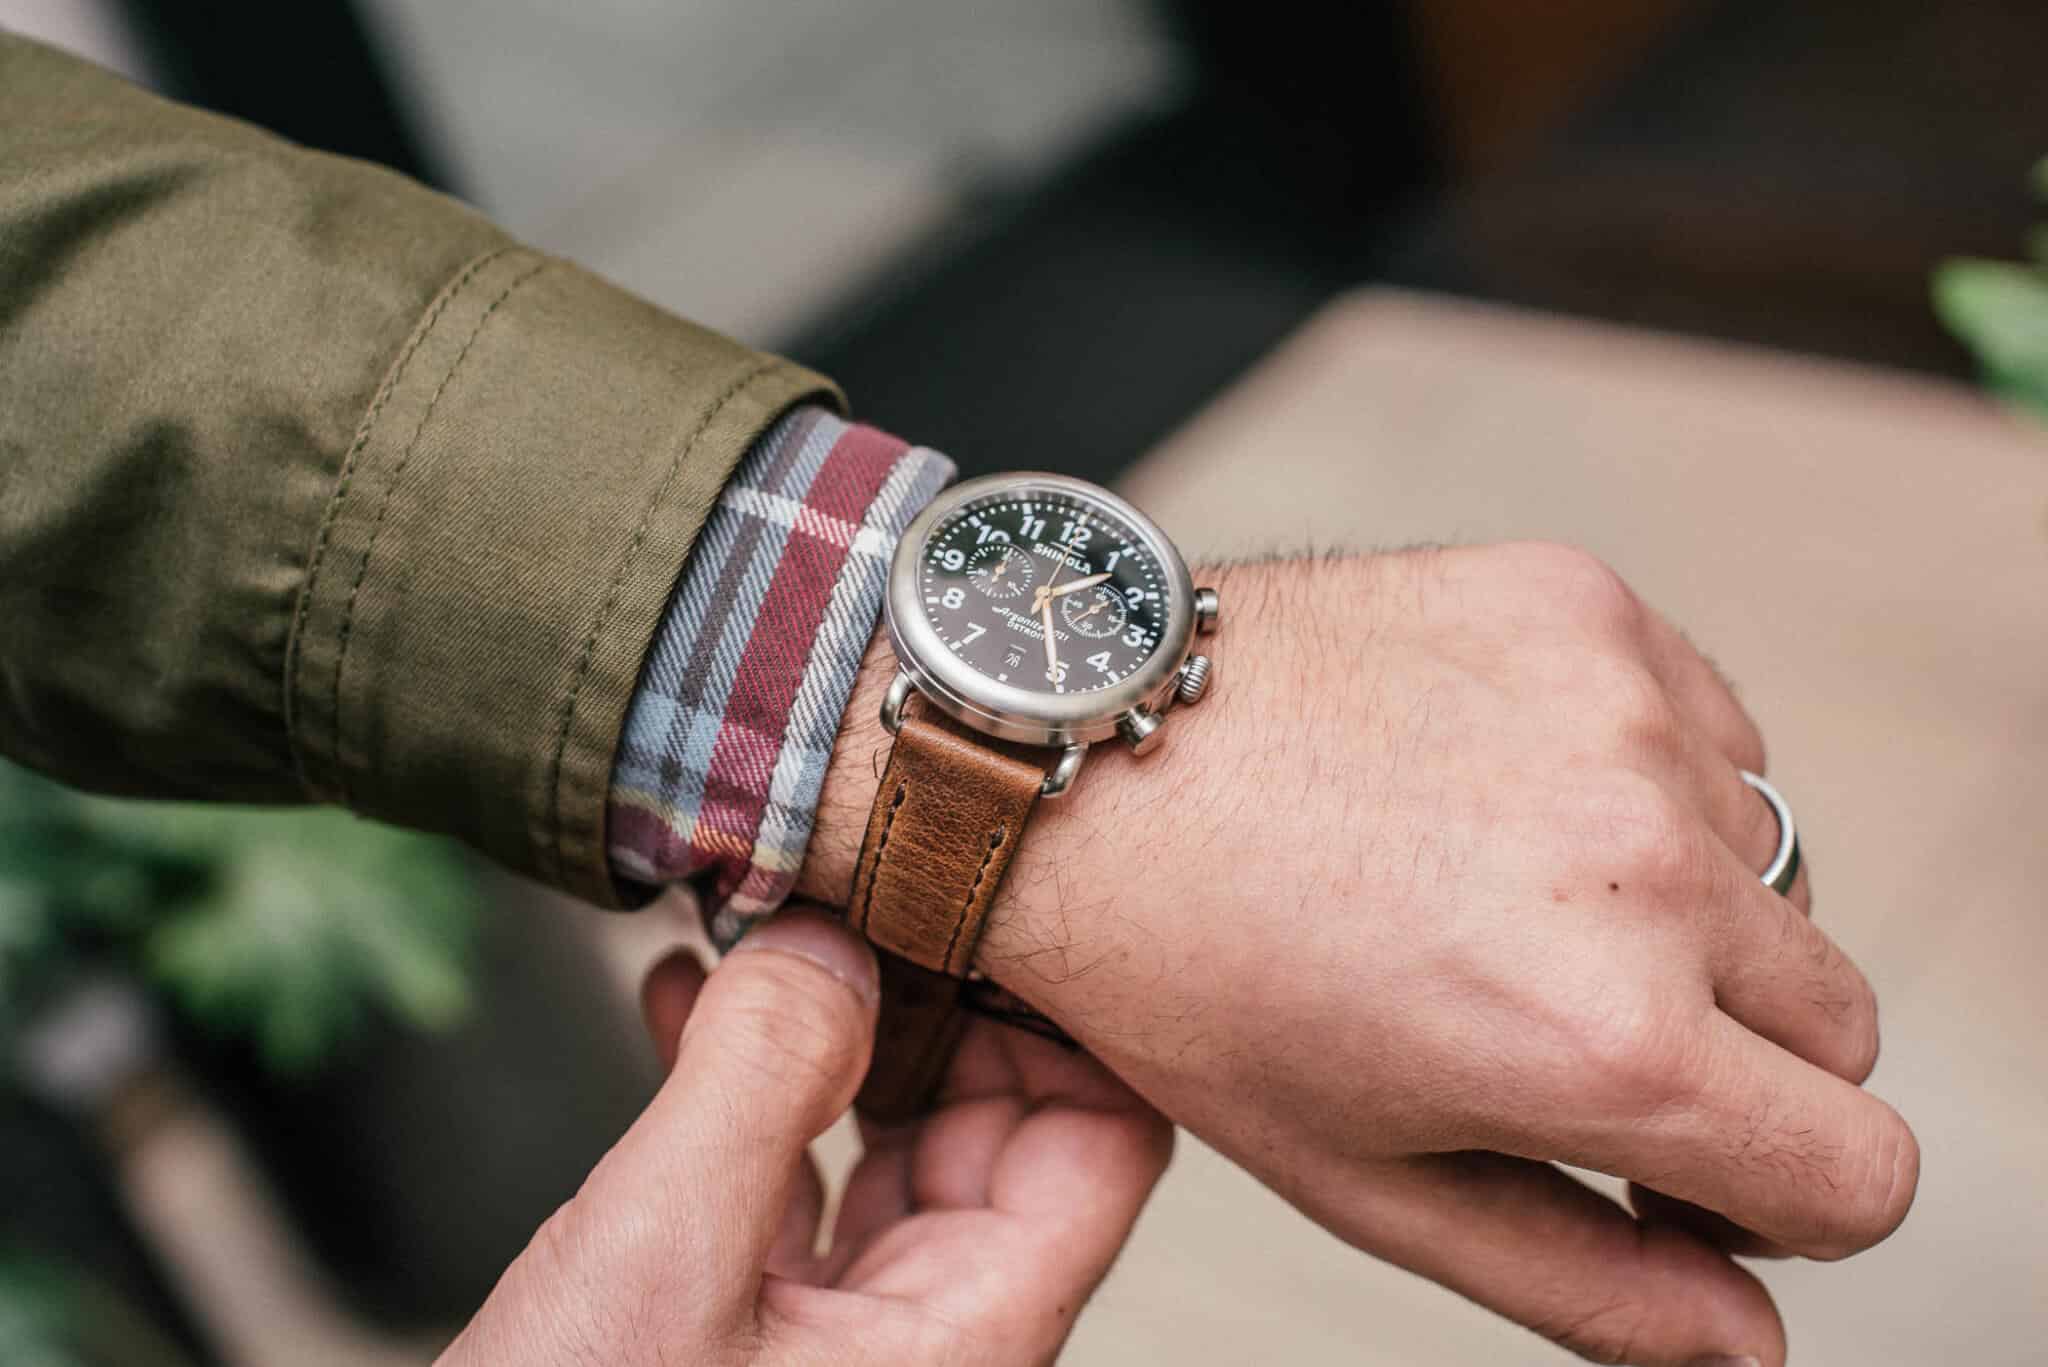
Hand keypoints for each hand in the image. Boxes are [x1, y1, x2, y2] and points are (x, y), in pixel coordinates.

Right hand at [439, 908, 1171, 1366]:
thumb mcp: (663, 1260)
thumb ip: (760, 1083)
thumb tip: (835, 936)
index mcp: (964, 1338)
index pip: (1103, 1141)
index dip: (1064, 1014)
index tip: (976, 896)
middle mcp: (926, 1337)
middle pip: (999, 1125)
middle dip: (924, 996)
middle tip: (845, 884)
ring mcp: (838, 1339)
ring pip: (886, 1142)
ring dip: (825, 1030)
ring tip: (753, 928)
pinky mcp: (749, 1334)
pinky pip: (785, 1182)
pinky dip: (743, 1090)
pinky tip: (679, 1007)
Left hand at [802, 545, 1918, 1366]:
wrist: (1072, 751)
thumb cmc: (1189, 974)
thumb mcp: (1363, 1174)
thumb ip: (1583, 1280)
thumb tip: (1746, 1338)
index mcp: (1600, 1036)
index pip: (1861, 1174)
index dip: (1780, 1199)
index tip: (1679, 1171)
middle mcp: (1645, 865)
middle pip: (1839, 1022)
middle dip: (1737, 1060)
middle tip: (1566, 1031)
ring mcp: (1622, 714)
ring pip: (1773, 867)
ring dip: (1680, 905)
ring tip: (1496, 895)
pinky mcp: (1585, 607)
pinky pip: (1709, 729)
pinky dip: (1643, 777)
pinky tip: (1493, 790)